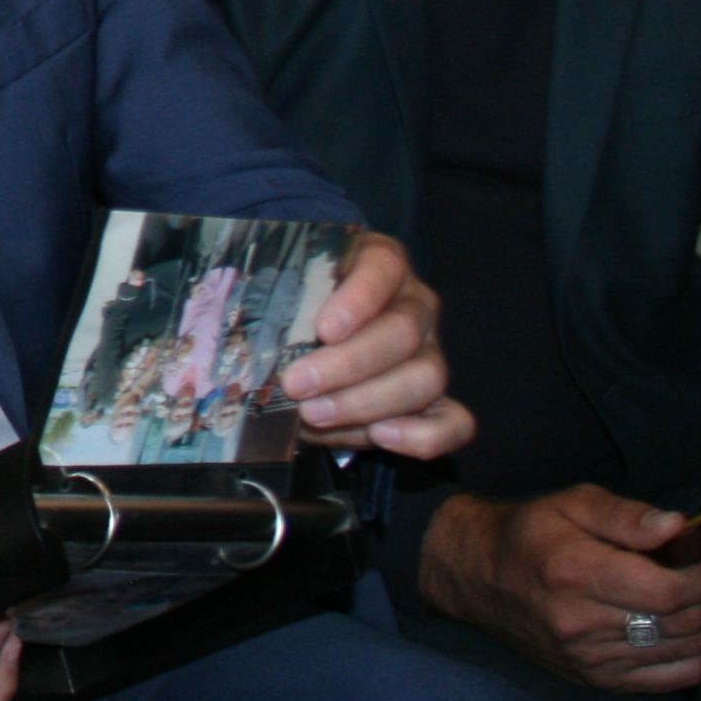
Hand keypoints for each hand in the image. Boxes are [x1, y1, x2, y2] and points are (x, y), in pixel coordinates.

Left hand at [281, 232, 473, 460]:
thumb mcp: (282, 290)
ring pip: (425, 378)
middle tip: (296, 384)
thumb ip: (273, 300)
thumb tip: (245, 334)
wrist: (310, 335)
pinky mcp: (435, 401)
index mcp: (381, 263)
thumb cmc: (294, 304)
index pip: (383, 269)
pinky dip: (424, 435)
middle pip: (403, 333)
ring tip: (312, 414)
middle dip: (348, 365)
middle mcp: (414, 305)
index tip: (323, 329)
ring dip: (366, 403)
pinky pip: (454, 422)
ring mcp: (430, 354)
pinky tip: (380, 436)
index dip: (359, 299)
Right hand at [419, 486, 700, 692]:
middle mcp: (581, 624)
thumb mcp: (572, 503)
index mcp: (575, 573)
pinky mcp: (594, 679)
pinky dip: (692, 655)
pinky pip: (668, 679)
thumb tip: (679, 526)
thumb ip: (626, 515)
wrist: (477, 577)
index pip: (668, 590)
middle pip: (683, 623)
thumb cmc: (530, 533)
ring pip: (684, 652)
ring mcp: (589, 658)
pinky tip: (684, 628)